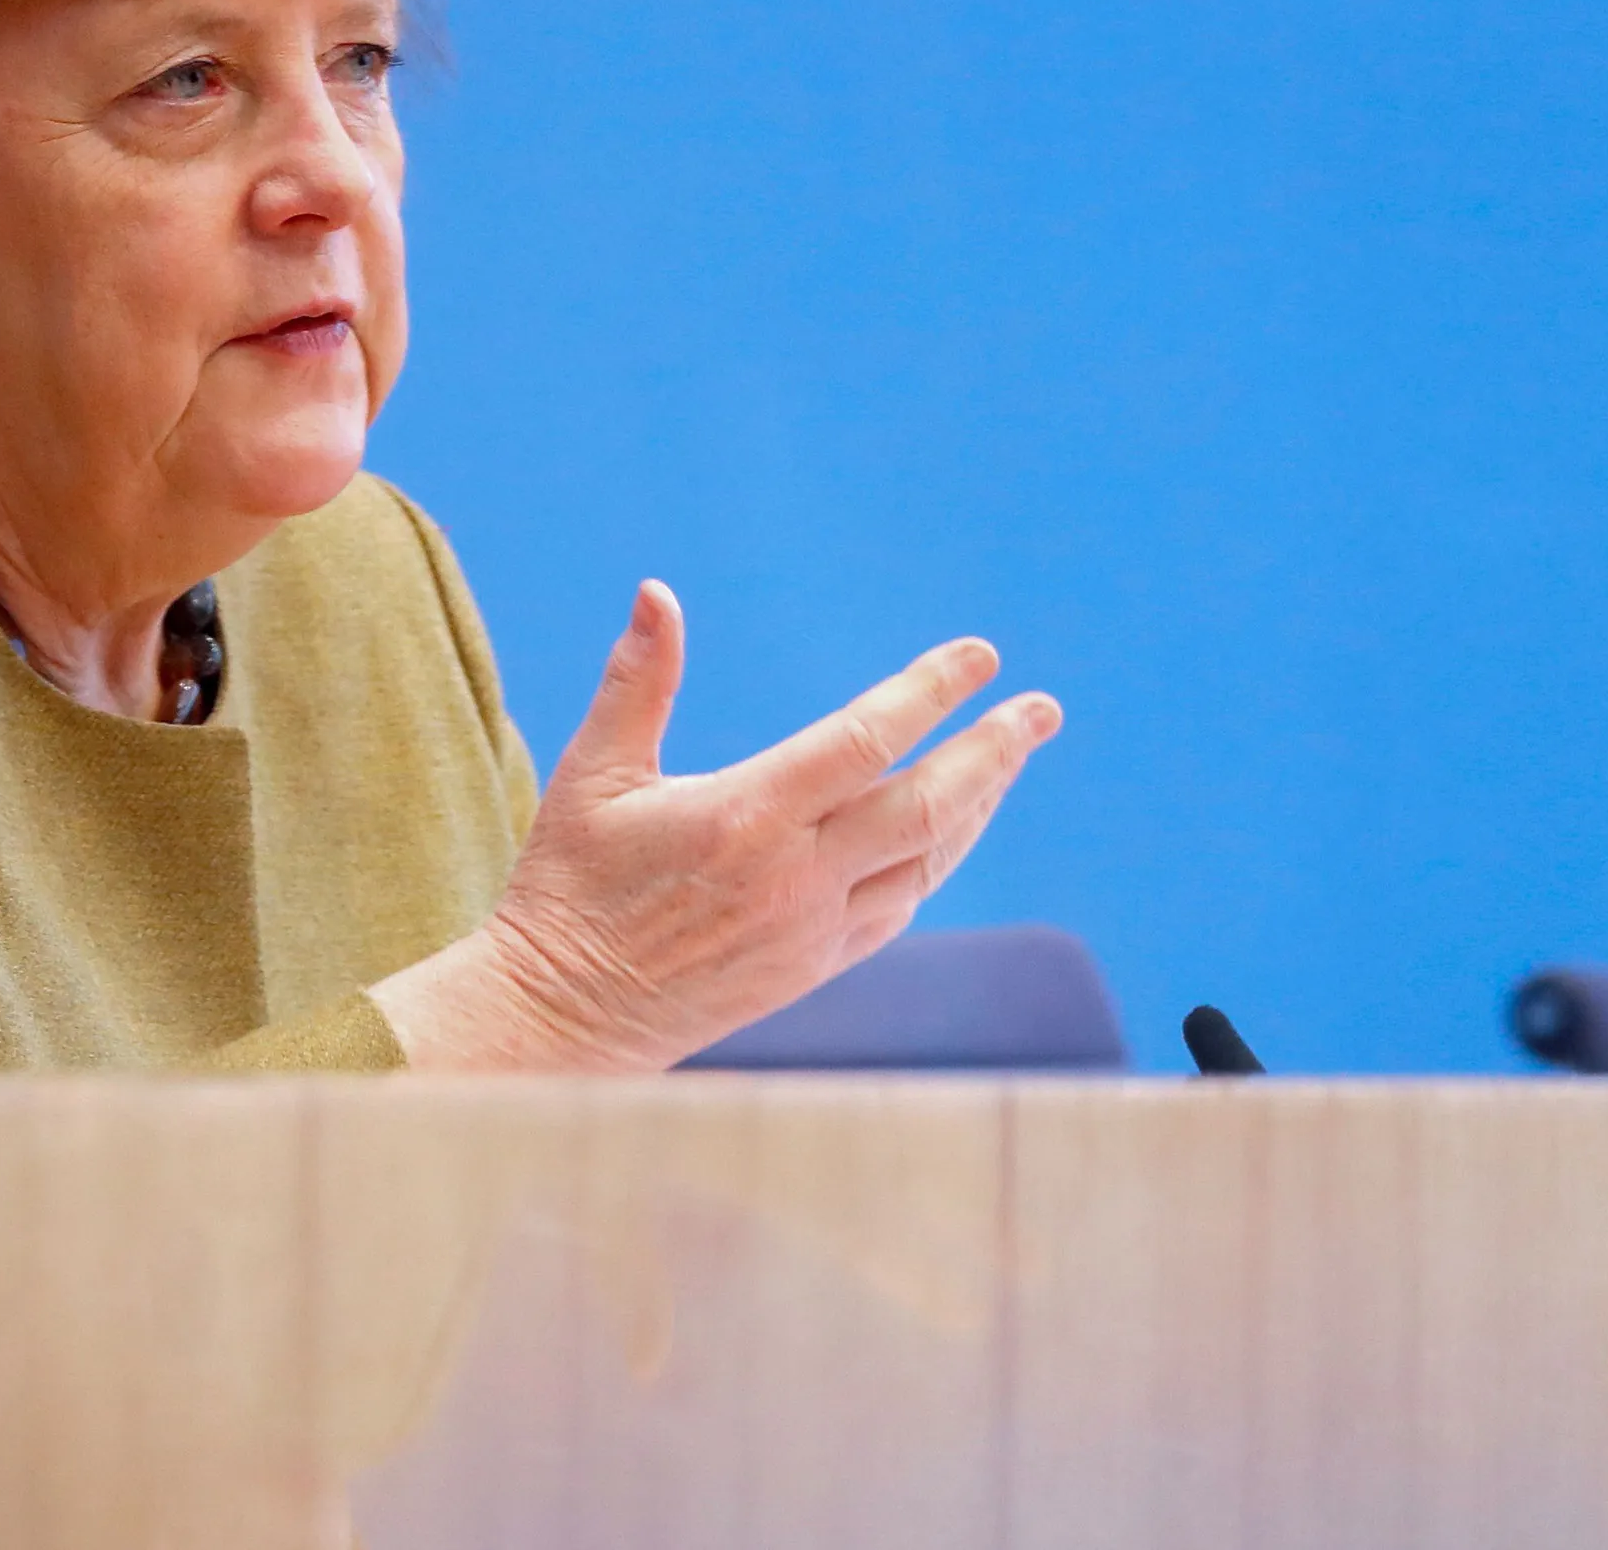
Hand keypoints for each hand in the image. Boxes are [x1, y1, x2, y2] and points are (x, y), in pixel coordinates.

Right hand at [369, 580, 1062, 1071]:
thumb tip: (658, 592)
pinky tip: (956, 828)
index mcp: (746, 815)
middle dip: (996, 750)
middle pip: (931, 804)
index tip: (979, 655)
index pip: (868, 738)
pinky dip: (940, 859)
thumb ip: (638, 680)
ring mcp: (814, 929)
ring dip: (982, 803)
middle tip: (1043, 709)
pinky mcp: (814, 967)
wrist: (563, 1014)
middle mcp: (796, 875)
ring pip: (930, 860)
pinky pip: (904, 906)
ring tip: (1014, 756)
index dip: (931, 691)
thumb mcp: (593, 773)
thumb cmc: (569, 885)